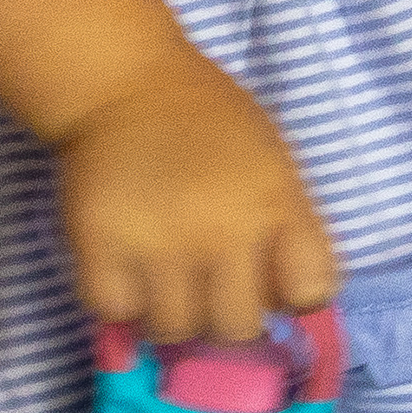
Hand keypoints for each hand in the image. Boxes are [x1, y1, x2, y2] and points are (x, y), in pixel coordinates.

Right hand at [49, 50, 340, 345]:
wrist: (125, 81)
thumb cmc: (208, 118)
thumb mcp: (271, 159)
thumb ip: (287, 225)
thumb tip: (286, 301)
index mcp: (274, 202)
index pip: (312, 291)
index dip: (295, 294)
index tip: (273, 277)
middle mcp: (221, 230)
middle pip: (238, 329)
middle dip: (226, 313)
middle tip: (208, 284)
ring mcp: (158, 244)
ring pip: (175, 331)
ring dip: (172, 312)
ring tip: (164, 277)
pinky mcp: (99, 248)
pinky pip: (116, 314)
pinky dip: (120, 301)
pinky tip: (126, 268)